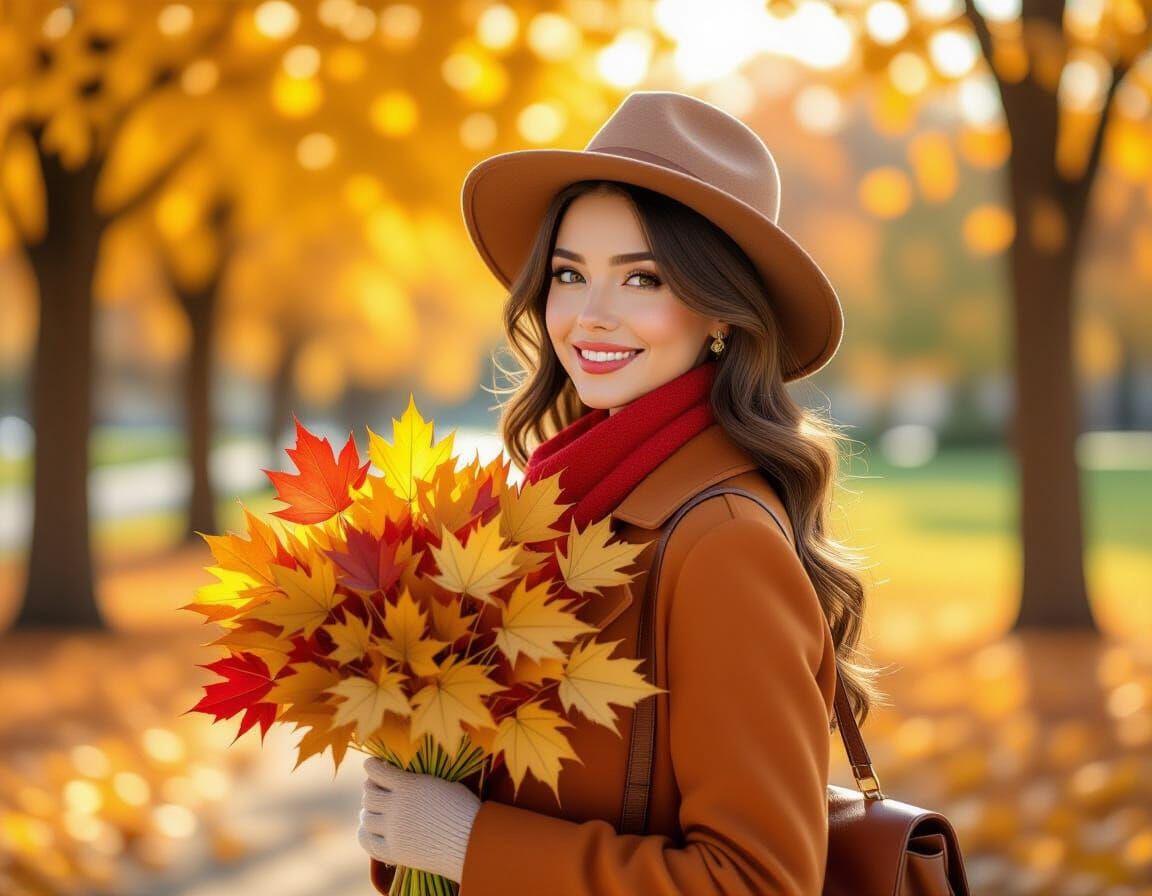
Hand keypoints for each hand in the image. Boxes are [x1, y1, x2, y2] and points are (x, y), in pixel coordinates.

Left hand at [358, 756, 481, 883]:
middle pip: (369, 796)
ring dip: (368, 812)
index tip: (371, 765)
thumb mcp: (441, 784)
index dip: (371, 766)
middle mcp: (396, 806)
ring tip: (373, 810)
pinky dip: (365, 834)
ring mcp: (394, 830)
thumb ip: (417, 782)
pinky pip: (368, 842)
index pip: (376, 772)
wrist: (472, 842)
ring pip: (366, 818)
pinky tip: (368, 830)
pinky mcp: (395, 851)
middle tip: (375, 789)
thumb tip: (403, 778)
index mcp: (408, 785)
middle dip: (370, 790)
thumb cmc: (463, 809)